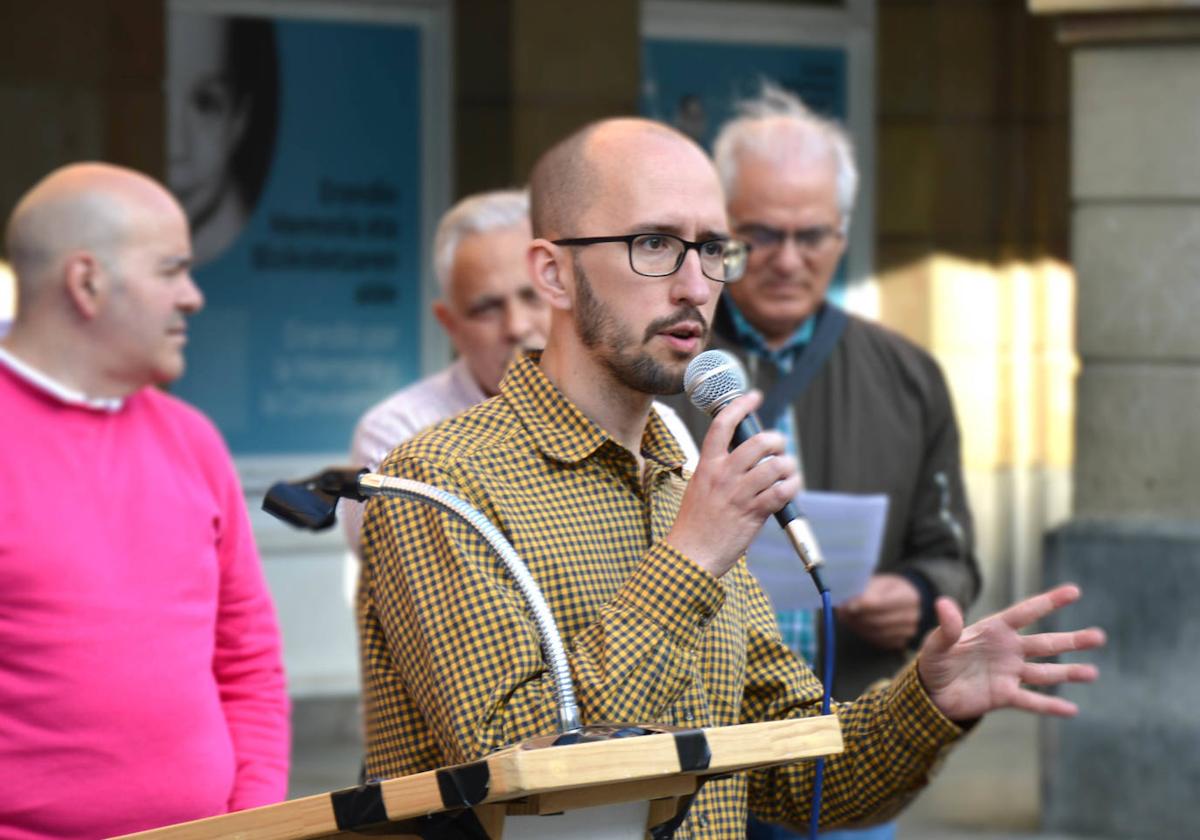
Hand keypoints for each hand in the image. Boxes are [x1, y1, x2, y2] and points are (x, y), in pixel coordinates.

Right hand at [667, 390, 800, 578]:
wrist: (691, 553)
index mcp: (707, 465)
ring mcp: (739, 493)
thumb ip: (719, 470)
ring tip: (788, 471)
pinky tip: (791, 488)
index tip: (754, 396)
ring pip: (775, 465)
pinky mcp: (754, 512)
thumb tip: (743, 457)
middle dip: (777, 440)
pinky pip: (782, 491)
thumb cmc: (695, 523)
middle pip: (759, 441)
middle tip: (779, 448)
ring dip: (789, 465)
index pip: (723, 425)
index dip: (740, 405)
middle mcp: (724, 475)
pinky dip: (792, 487)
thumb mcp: (699, 487)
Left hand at [836, 574, 920, 650]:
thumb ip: (867, 592)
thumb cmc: (889, 589)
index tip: (847, 605)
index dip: (863, 606)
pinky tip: (855, 625)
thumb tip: (850, 605)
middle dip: (856, 617)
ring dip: (857, 626)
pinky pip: (878, 641)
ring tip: (844, 617)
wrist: (906, 600)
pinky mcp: (901, 642)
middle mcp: (913, 616)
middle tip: (840, 612)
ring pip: (876, 633)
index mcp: (909, 597)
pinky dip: (864, 634)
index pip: (883, 604)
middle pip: (878, 620)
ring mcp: (908, 632)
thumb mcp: (881, 583)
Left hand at [918, 584, 1104, 721]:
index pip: (1025, 613)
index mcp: (994, 630)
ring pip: (1045, 673)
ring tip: (1093, 672)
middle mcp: (1007, 650)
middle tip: (1099, 637)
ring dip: (1069, 672)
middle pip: (1045, 644)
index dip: (1049, 602)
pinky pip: (1032, 702)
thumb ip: (947, 627)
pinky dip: (1051, 706)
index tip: (1074, 591)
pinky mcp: (1005, 696)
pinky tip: (1072, 710)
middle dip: (1072, 640)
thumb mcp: (936, 643)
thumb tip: (943, 603)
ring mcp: (1009, 674)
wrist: (930, 694)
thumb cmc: (933, 662)